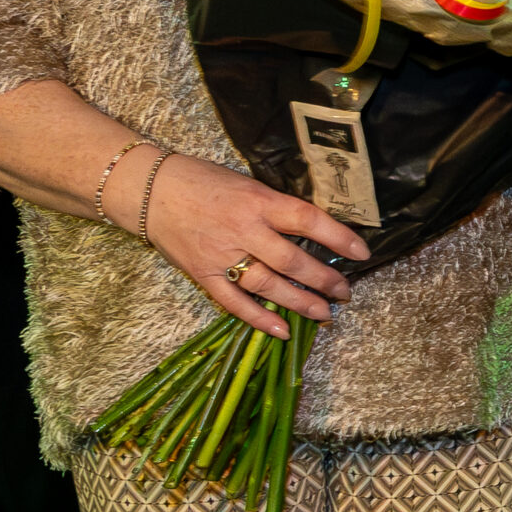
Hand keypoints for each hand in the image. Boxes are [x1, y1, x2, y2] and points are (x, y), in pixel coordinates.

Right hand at [125, 152, 371, 340]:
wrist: (150, 190)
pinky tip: (282, 331)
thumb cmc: (202, 181)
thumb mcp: (247, 184)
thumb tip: (313, 227)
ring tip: (325, 314)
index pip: (308, 220)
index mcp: (259, 201)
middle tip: (345, 292)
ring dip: (300, 303)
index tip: (362, 253)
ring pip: (268, 285)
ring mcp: (222, 254)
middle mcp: (243, 229)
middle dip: (324, 280)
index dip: (338, 238)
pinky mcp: (203, 274)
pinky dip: (258, 318)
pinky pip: (234, 302)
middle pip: (292, 261)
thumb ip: (275, 206)